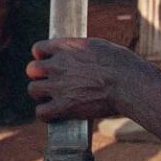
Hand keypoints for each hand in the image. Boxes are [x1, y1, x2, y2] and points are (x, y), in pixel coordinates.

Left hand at [26, 37, 154, 121]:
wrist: (128, 83)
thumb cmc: (121, 64)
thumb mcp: (98, 47)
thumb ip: (80, 51)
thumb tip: (78, 55)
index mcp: (65, 47)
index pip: (38, 48)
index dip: (42, 56)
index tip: (48, 62)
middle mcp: (57, 65)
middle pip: (31, 69)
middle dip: (40, 75)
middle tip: (51, 81)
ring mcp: (58, 86)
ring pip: (33, 90)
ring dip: (42, 94)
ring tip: (52, 98)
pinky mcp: (63, 106)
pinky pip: (41, 112)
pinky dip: (46, 114)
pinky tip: (55, 114)